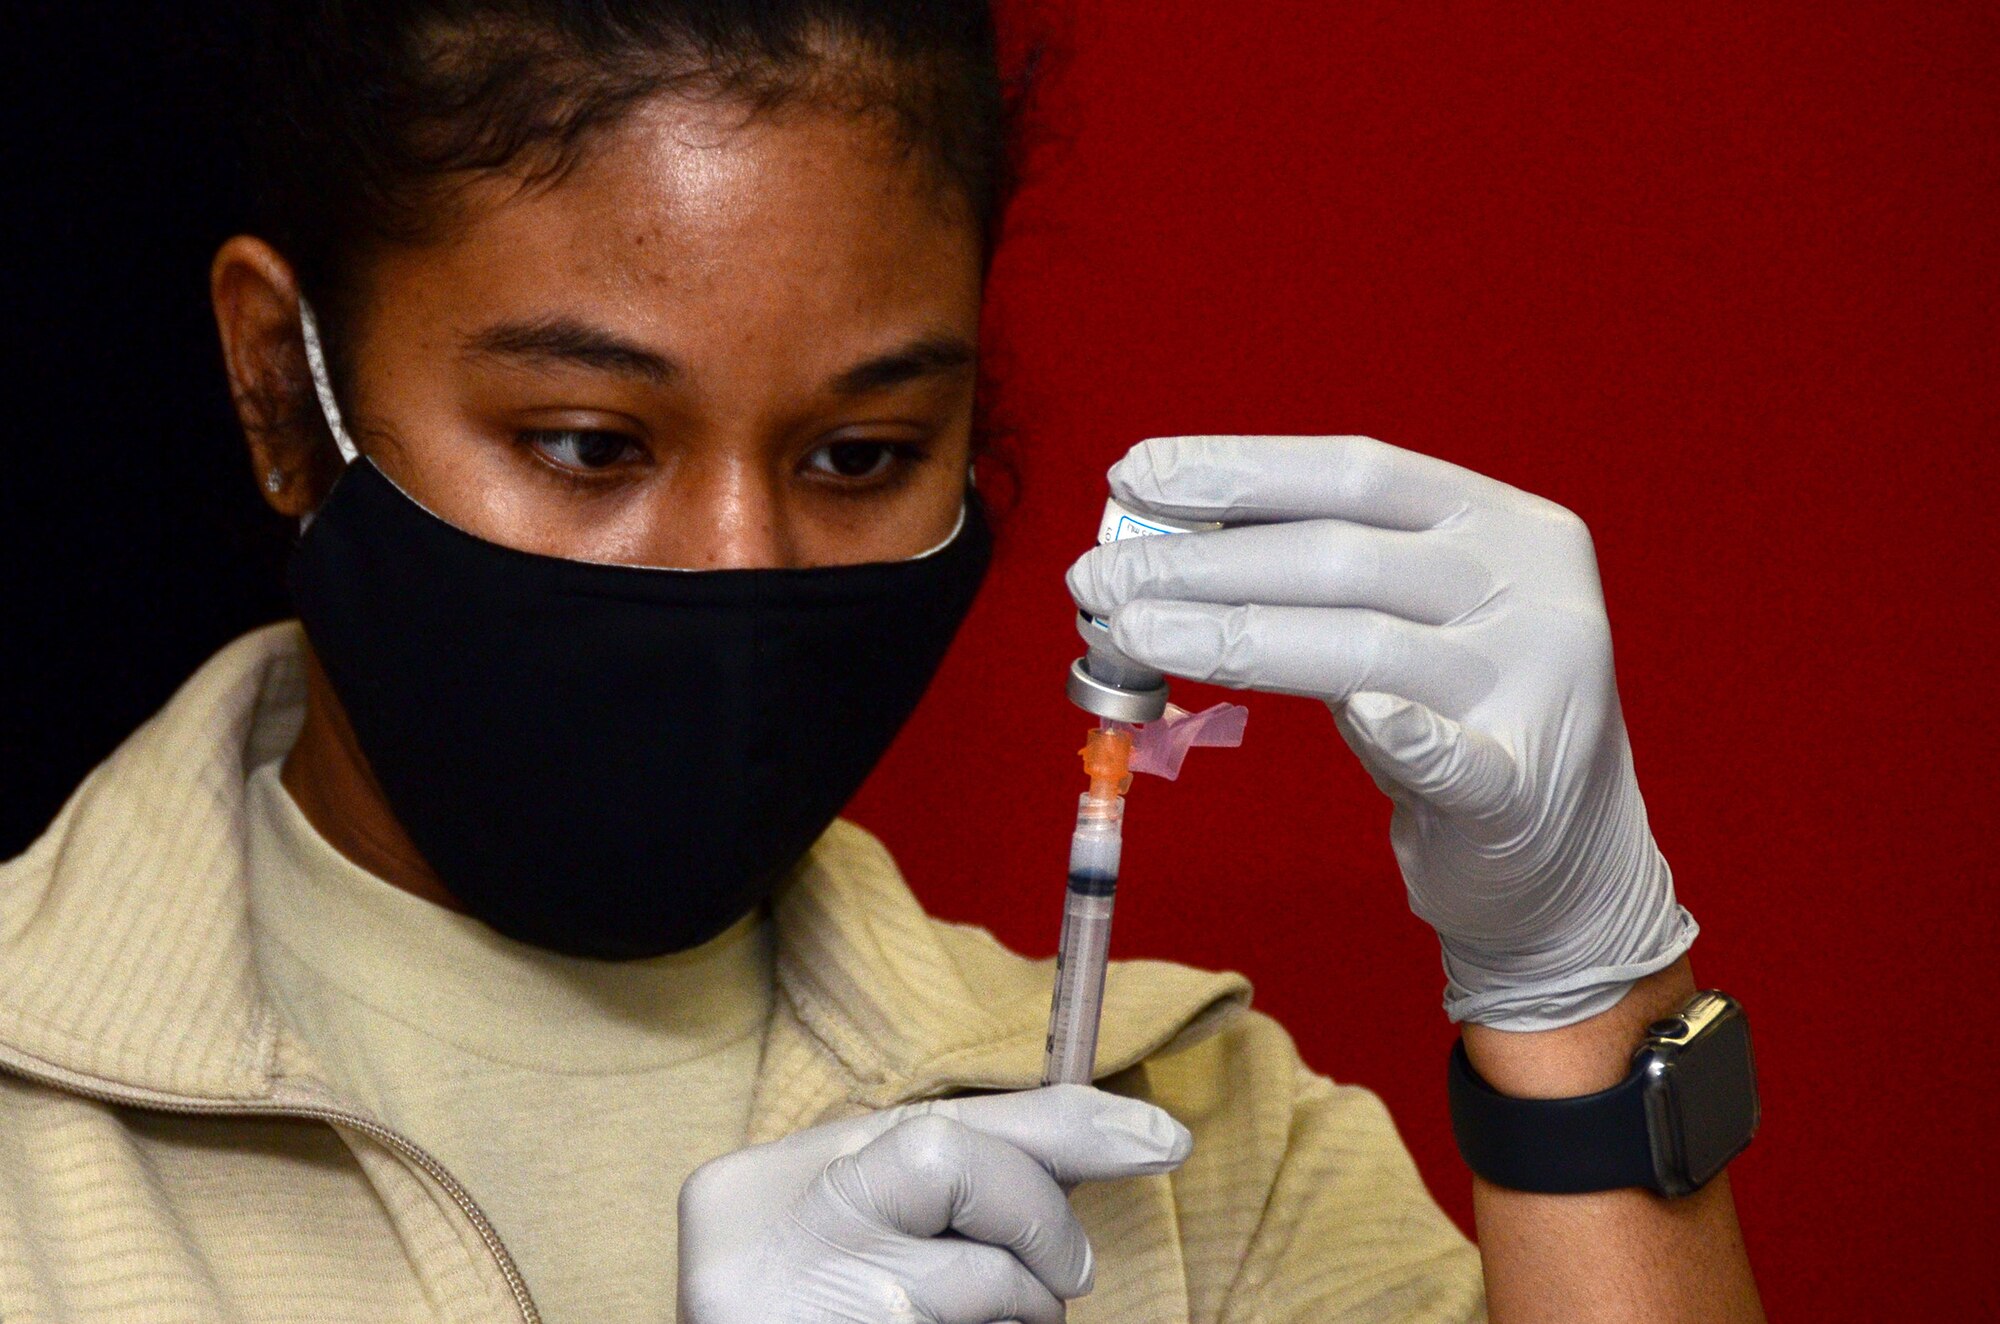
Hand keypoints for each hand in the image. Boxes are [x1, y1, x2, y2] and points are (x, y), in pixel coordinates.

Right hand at [678, 1083, 1191, 1323]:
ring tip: (992, 1317)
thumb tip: (1121, 1134)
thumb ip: (957, 1164)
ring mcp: (800, 1320)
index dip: (1059, 1129)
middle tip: (1066, 1272)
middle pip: (957, 1175)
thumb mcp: (854, 1206)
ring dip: (1024, 1302)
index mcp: (766, 1183)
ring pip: (982, 1286)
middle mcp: (774, 1248)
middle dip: (1040, 1216)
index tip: (1160, 1138)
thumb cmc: (801, 1290)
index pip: (938, 1132)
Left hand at [1066, 435, 1694, 1030]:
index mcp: (1505, 525)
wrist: (1560, 861)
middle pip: (1341, 557)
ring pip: (1363, 649)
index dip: (1239, 468)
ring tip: (1124, 632)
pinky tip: (1358, 717)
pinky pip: (1450, 757)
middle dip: (1200, 562)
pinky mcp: (1525, 790)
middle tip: (1096, 575)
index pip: (1356, 472)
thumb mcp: (1408, 619)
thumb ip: (1316, 573)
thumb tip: (1161, 535)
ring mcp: (1540, 689)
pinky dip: (1399, 734)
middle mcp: (1533, 591)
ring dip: (1225, 636)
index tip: (1133, 475)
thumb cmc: (1452, 718)